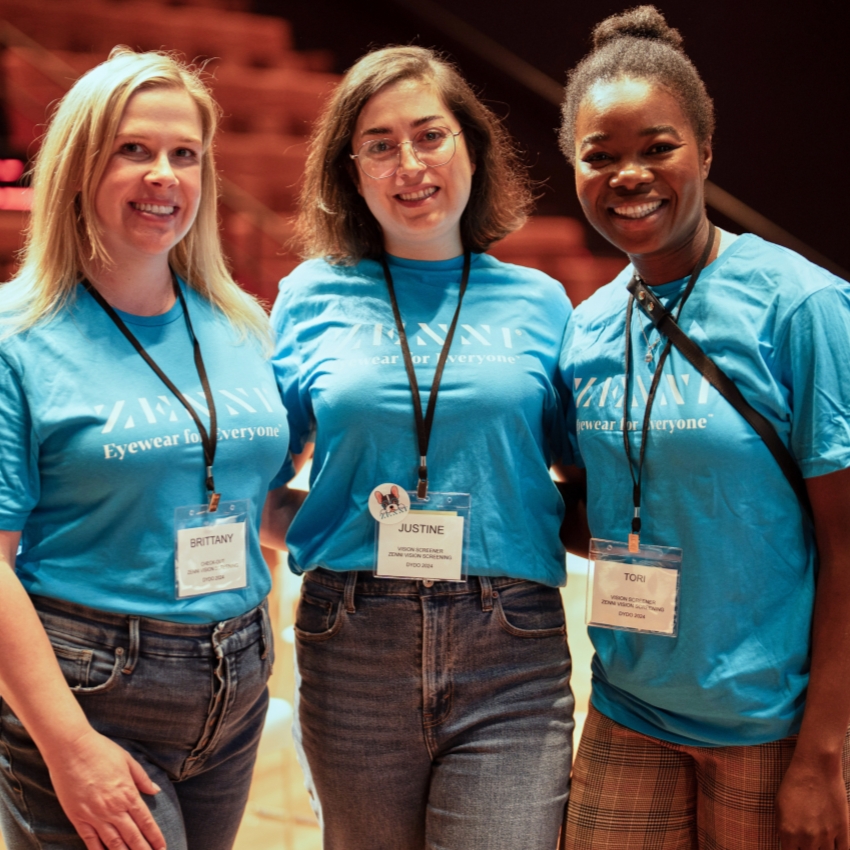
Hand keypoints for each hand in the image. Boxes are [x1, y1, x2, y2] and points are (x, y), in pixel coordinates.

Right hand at [44, 727, 165, 849]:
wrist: (72, 749)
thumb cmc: (101, 751)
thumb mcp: (128, 760)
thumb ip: (142, 778)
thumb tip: (155, 791)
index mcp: (128, 793)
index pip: (145, 821)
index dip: (154, 836)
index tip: (162, 846)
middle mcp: (113, 808)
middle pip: (132, 836)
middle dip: (143, 849)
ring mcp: (94, 815)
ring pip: (112, 843)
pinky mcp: (78, 818)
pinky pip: (90, 841)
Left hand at [776, 755, 848, 849]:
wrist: (815, 768)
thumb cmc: (794, 784)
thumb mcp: (779, 805)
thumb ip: (781, 828)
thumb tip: (784, 842)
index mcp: (788, 832)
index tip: (796, 847)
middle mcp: (807, 838)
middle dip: (808, 849)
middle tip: (809, 843)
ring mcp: (826, 836)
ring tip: (819, 841)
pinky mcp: (843, 830)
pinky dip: (839, 849)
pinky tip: (834, 845)